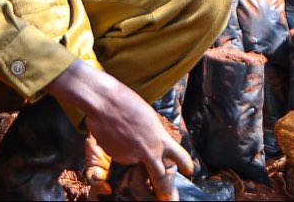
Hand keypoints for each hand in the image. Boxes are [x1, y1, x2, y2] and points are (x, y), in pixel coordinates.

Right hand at [52, 61, 194, 198]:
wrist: (103, 100)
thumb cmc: (126, 101)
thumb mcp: (148, 117)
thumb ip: (153, 133)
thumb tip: (152, 140)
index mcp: (161, 140)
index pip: (180, 157)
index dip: (186, 165)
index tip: (189, 171)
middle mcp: (150, 152)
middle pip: (160, 178)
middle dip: (165, 190)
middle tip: (169, 199)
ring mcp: (132, 156)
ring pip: (134, 160)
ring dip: (130, 152)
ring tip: (121, 132)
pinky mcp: (115, 156)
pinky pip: (118, 154)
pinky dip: (115, 147)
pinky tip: (111, 132)